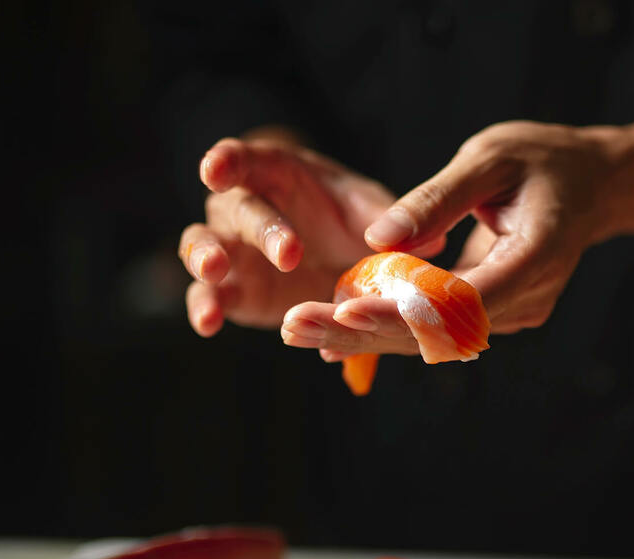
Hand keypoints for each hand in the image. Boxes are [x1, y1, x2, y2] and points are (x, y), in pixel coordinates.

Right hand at [179, 136, 445, 335]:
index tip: (215, 168)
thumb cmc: (349, 217)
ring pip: (201, 247)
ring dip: (205, 259)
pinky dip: (206, 307)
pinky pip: (210, 296)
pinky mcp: (234, 290)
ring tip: (217, 274)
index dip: (227, 161)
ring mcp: (232, 250)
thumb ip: (389, 221)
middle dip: (260, 228)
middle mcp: (243, 208)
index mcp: (274, 174)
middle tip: (290, 254)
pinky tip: (209, 323)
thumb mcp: (370, 211)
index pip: (244, 159)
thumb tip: (432, 242)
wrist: (339, 256)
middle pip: (235, 209)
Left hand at [280, 121, 618, 359]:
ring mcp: (514, 314)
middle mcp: (527, 299)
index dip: (403, 313)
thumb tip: (378, 240)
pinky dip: (390, 323)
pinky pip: (438, 326)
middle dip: (365, 332)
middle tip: (296, 328)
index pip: (462, 302)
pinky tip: (336, 325)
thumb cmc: (545, 160)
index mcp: (535, 257)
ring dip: (368, 335)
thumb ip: (437, 199)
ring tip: (299, 330)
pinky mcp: (497, 314)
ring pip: (433, 338)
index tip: (345, 311)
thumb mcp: (490, 157)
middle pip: (439, 333)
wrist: (593, 185)